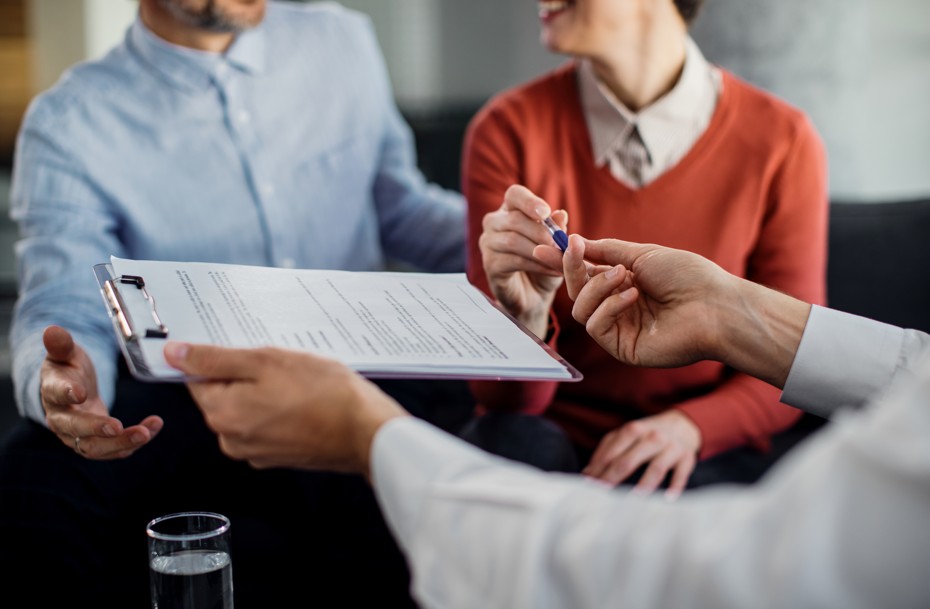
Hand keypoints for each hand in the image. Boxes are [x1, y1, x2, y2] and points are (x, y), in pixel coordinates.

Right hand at [40, 325, 162, 458]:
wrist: (72, 389)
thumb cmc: (68, 369)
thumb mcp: (66, 353)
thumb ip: (62, 345)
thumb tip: (52, 330)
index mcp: (52, 392)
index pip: (56, 394)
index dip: (66, 393)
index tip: (81, 392)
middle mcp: (61, 419)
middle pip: (75, 429)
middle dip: (96, 429)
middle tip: (118, 426)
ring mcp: (78, 435)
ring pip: (95, 447)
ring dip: (121, 443)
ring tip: (145, 433)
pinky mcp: (97, 442)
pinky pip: (114, 449)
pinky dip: (134, 442)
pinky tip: (153, 428)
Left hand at [163, 342, 408, 475]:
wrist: (365, 431)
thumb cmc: (324, 394)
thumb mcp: (266, 361)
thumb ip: (215, 359)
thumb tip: (174, 355)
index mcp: (222, 414)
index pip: (198, 379)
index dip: (220, 358)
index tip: (245, 350)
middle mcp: (231, 439)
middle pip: (223, 395)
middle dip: (247, 375)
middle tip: (279, 363)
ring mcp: (255, 451)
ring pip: (248, 408)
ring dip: (265, 392)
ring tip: (297, 381)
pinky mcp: (278, 456)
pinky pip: (267, 424)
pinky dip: (280, 409)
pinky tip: (304, 398)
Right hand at [478, 185, 568, 337]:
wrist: (535, 296)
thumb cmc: (544, 264)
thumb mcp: (556, 245)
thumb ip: (557, 230)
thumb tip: (560, 214)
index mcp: (510, 210)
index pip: (515, 195)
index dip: (529, 201)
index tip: (545, 213)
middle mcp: (494, 223)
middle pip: (514, 219)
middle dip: (541, 233)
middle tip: (562, 245)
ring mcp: (488, 243)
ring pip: (513, 240)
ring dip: (541, 251)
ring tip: (561, 261)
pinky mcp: (489, 264)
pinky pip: (513, 261)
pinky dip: (537, 265)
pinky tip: (553, 271)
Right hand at [536, 235, 809, 387]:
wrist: (716, 305)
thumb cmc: (688, 276)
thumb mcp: (642, 254)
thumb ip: (606, 251)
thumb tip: (575, 242)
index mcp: (623, 284)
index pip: (585, 274)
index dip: (564, 261)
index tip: (545, 247)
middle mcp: (618, 307)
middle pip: (576, 292)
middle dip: (572, 269)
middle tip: (573, 250)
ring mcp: (619, 328)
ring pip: (581, 309)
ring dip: (596, 287)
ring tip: (624, 276)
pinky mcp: (622, 348)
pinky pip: (596, 326)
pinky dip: (608, 306)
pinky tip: (632, 295)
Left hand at [583, 410, 700, 499]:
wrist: (682, 425)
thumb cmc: (647, 434)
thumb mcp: (627, 434)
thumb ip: (607, 450)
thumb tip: (587, 473)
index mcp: (633, 430)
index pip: (612, 452)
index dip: (598, 469)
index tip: (588, 485)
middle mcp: (652, 437)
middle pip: (628, 460)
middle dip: (613, 478)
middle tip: (602, 495)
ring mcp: (671, 448)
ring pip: (656, 468)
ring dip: (644, 485)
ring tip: (633, 501)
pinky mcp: (686, 458)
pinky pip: (680, 474)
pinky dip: (675, 486)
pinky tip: (667, 499)